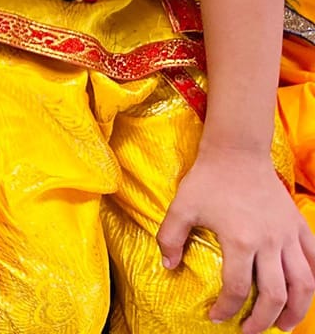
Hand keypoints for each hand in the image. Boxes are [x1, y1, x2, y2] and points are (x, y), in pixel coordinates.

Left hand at [158, 145, 314, 332]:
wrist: (238, 153)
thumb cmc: (207, 180)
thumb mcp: (180, 207)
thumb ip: (170, 238)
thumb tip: (168, 266)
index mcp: (240, 240)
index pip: (235, 288)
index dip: (226, 309)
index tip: (217, 318)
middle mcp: (269, 242)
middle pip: (275, 294)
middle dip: (263, 320)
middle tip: (250, 332)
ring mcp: (288, 235)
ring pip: (303, 283)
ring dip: (296, 309)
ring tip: (285, 325)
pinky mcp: (300, 226)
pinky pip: (314, 259)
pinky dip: (312, 280)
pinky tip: (303, 294)